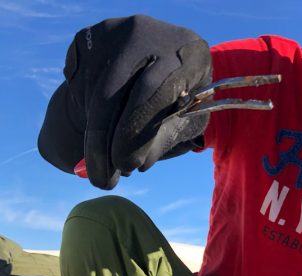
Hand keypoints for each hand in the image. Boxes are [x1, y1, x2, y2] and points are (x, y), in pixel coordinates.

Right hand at [38, 15, 211, 188]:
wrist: (158, 62)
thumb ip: (162, 142)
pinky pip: (79, 88)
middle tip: (103, 181)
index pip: (153, 92)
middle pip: (114, 94)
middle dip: (105, 144)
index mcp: (187, 52)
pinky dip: (87, 119)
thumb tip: (132, 165)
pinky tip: (102, 132)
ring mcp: (115, 33)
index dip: (135, 134)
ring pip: (92, 95)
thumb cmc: (180, 102)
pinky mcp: (89, 39)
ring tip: (102, 170)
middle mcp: (148, 35)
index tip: (127, 167)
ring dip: (93, 140)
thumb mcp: (184, 123)